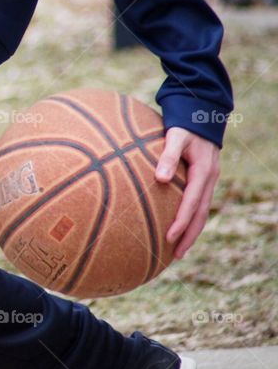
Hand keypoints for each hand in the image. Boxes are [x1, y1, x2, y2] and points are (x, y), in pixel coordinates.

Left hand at [155, 127, 220, 258]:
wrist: (201, 113)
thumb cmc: (185, 124)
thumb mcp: (175, 136)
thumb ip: (167, 155)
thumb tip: (159, 178)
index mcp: (203, 172)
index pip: (192, 203)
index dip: (181, 222)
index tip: (169, 237)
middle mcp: (209, 179)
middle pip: (201, 214)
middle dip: (190, 235)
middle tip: (177, 254)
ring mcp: (209, 180)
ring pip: (202, 211)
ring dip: (192, 231)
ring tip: (180, 249)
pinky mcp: (204, 179)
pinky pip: (199, 204)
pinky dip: (192, 218)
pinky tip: (181, 228)